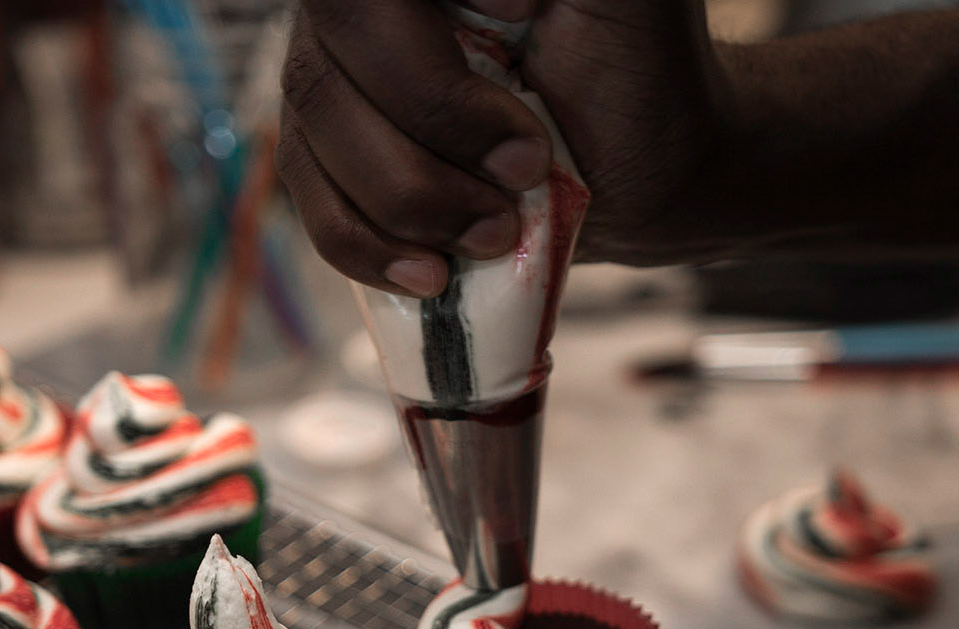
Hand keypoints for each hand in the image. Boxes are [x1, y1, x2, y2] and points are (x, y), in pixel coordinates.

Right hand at [276, 0, 728, 296]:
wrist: (646, 175)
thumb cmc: (644, 77)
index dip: (426, 59)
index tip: (523, 34)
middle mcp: (366, 9)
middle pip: (329, 58)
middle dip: (431, 130)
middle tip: (523, 173)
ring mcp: (338, 81)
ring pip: (315, 134)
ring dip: (409, 202)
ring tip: (495, 234)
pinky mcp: (336, 162)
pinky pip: (311, 203)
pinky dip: (368, 247)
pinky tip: (432, 272)